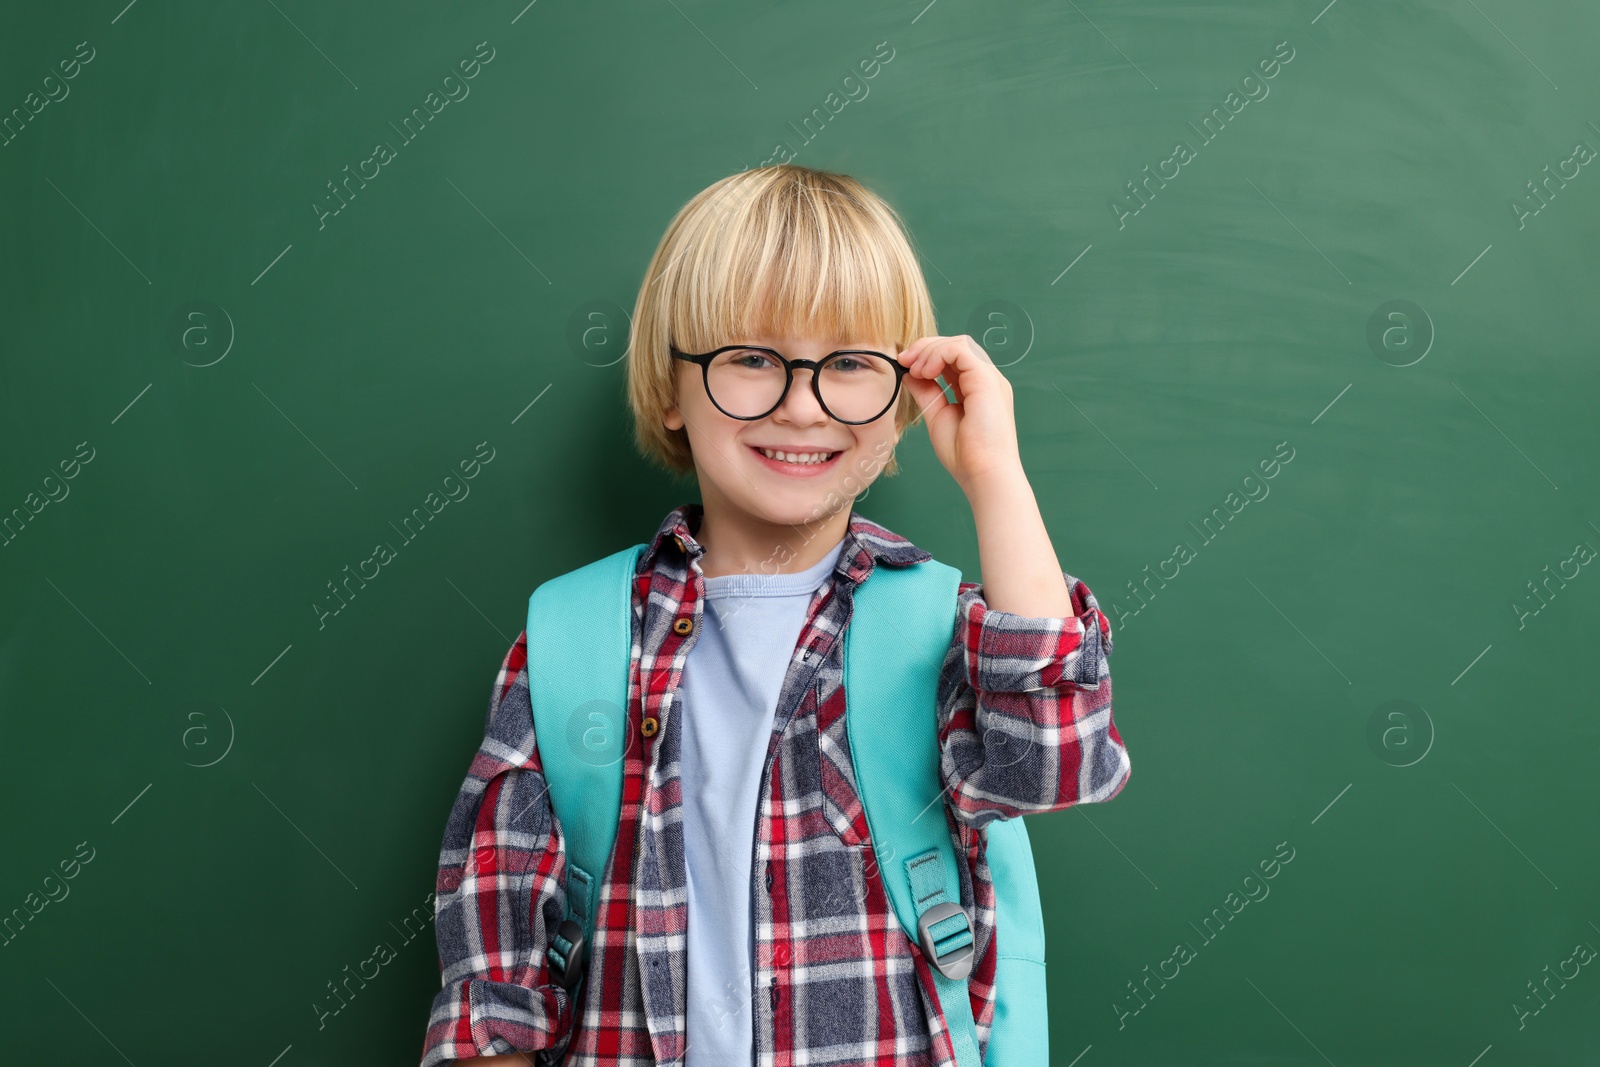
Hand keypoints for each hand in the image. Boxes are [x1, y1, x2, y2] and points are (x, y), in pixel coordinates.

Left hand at [895, 335, 1023, 494]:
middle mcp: (986, 380)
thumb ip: (926, 392)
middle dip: (926, 348)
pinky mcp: (986, 379)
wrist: (984, 474)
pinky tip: (925, 371)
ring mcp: (989, 378)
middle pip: (956, 346)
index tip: (904, 366)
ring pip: (958, 344)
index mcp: (977, 388)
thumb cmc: (965, 455)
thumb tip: (909, 374)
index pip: (953, 358)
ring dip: (930, 351)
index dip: (927, 356)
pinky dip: (938, 354)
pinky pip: (961, 349)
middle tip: (904, 360)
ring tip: (915, 369)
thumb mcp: (937, 415)